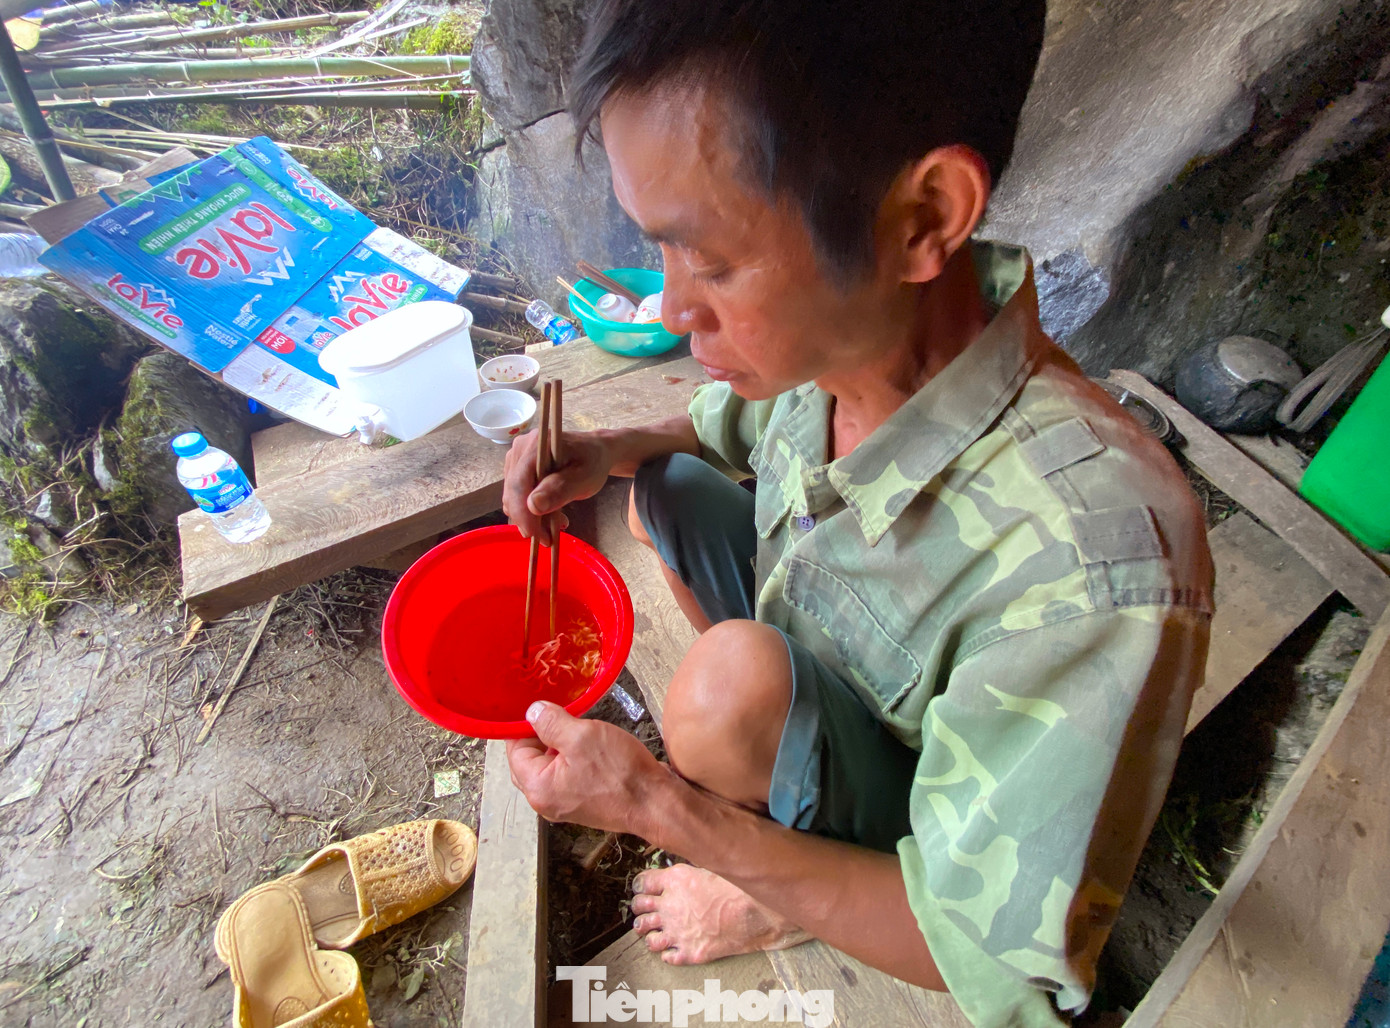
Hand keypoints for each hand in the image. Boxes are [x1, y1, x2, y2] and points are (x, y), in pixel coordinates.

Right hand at [502, 428, 615, 544]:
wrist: (595, 452)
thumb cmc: (592, 462)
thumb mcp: (585, 477)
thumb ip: (561, 489)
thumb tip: (534, 505)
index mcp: (537, 445)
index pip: (519, 483)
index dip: (522, 512)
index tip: (533, 534)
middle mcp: (520, 449)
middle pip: (513, 492)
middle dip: (528, 519)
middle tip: (549, 538)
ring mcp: (516, 459)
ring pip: (513, 498)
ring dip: (531, 517)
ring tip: (557, 524)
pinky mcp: (516, 469)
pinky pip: (516, 496)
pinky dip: (531, 511)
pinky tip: (550, 515)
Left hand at [506, 701, 673, 834]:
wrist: (657, 804)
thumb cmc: (621, 774)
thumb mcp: (582, 736)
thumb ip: (551, 723)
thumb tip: (532, 712)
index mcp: (538, 787)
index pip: (515, 750)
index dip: (525, 724)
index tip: (541, 707)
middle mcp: (546, 801)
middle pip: (529, 760)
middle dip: (541, 734)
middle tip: (560, 714)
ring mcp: (564, 804)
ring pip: (549, 766)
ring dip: (559, 745)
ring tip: (578, 727)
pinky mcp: (583, 801)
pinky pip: (567, 775)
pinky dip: (572, 758)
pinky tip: (589, 744)